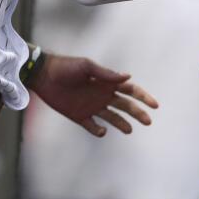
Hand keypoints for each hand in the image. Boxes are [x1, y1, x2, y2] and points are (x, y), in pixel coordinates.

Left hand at [31, 53, 158, 136]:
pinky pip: (92, 126)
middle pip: (125, 106)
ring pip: (112, 118)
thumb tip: (128, 76)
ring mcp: (91, 106)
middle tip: (148, 121)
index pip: (130, 90)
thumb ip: (106, 74)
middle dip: (138, 113)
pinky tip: (102, 131)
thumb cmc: (66, 67)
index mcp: (106, 82)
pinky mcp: (79, 116)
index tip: (155, 105)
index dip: (143, 97)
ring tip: (129, 131)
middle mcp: (102, 95)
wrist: (44, 75)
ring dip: (122, 124)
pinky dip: (99, 131)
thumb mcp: (86, 67)